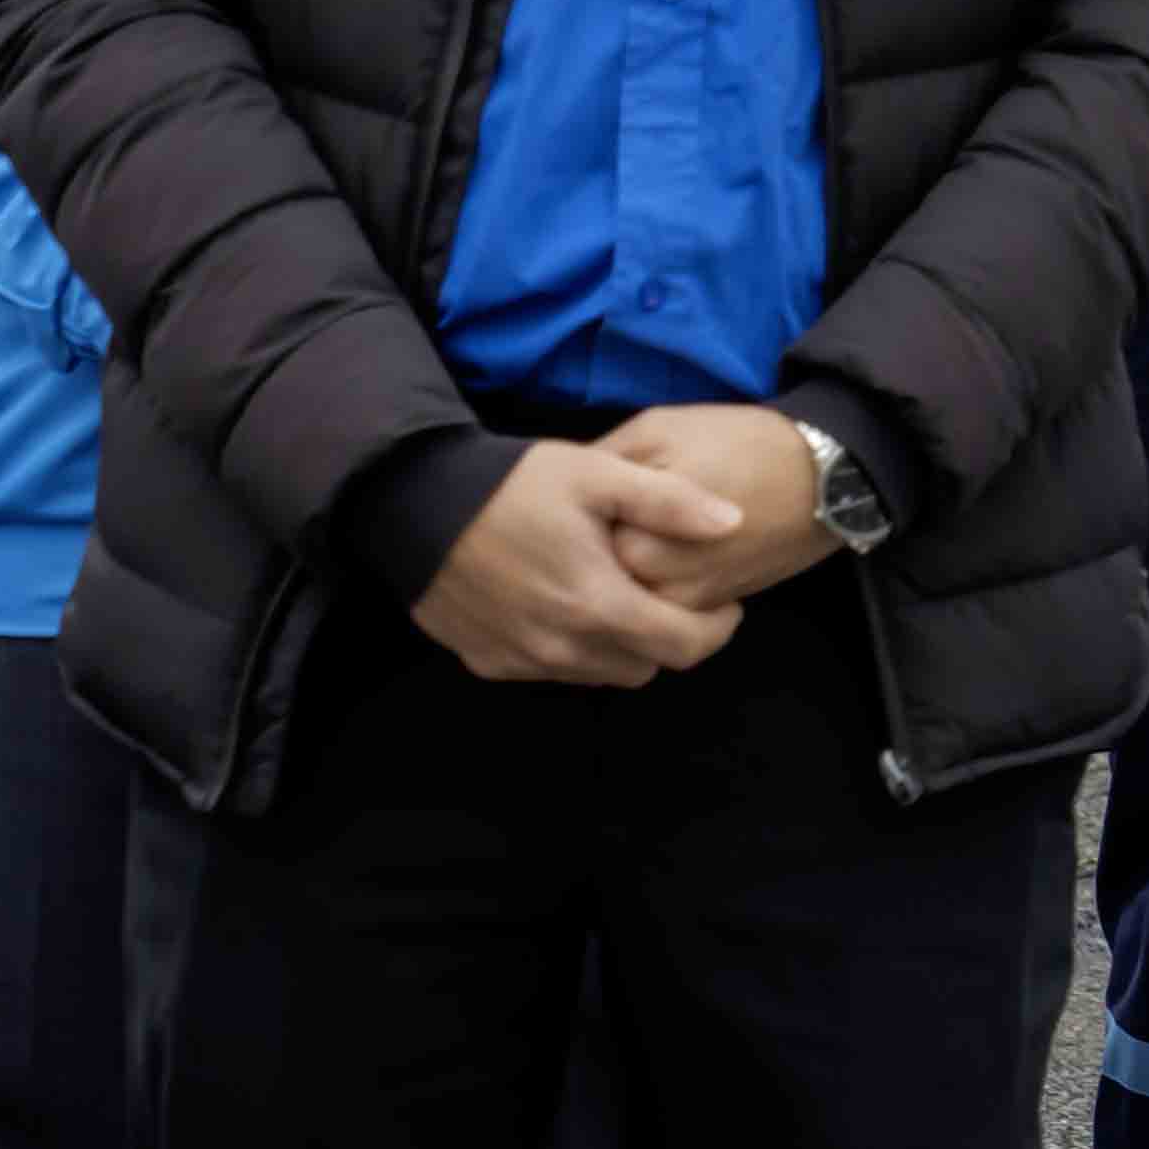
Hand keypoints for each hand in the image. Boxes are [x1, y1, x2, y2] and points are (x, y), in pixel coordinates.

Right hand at [415, 439, 746, 687]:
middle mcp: (562, 648)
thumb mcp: (597, 474)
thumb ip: (669, 502)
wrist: (414, 502)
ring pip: (601, 674)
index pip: (686, 648)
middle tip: (670, 594)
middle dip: (670, 637)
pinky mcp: (490, 662)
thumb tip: (734, 522)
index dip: (717, 628)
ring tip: (619, 595)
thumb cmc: (512, 483)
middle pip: (647, 667)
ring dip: (621, 645)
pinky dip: (573, 648)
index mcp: (598, 605)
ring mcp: (523, 660)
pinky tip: (565, 602)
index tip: (724, 602)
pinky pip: (553, 670)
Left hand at [595, 402, 844, 609]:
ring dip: (622, 572)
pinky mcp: (711, 610)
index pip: (575, 547)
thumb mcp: (657, 429)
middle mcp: (655, 586)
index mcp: (633, 540)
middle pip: (599, 578)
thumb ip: (603, 463)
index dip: (572, 522)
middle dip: (593, 551)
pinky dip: (655, 585)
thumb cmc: (738, 443)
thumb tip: (561, 491)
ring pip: (630, 599)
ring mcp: (685, 605)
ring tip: (635, 531)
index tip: (575, 502)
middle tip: (604, 515)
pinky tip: (664, 549)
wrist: (822, 477)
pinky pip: (663, 608)